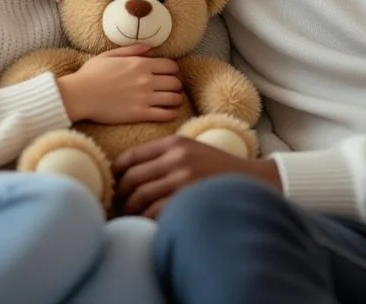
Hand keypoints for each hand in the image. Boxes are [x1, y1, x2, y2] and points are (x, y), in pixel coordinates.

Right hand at [57, 44, 182, 123]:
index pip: (171, 66)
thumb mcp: (109, 55)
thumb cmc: (90, 74)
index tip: (168, 75)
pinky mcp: (139, 114)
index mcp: (140, 64)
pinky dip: (171, 113)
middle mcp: (146, 80)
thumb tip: (149, 47)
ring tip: (172, 101)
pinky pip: (165, 114)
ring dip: (176, 100)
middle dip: (175, 85)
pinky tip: (169, 113)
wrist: (78, 96)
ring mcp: (144, 97)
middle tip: (171, 89)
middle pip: (175, 82)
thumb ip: (131, 50)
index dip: (172, 70)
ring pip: (174, 98)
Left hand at [113, 136, 281, 218]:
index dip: (117, 171)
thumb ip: (166, 155)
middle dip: (120, 195)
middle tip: (118, 204)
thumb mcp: (193, 150)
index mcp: (174, 142)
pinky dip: (146, 219)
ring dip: (130, 210)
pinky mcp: (188, 197)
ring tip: (129, 216)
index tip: (112, 182)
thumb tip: (131, 171)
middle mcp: (176, 157)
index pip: (132, 155)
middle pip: (132, 178)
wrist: (253, 181)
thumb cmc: (218, 168)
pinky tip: (146, 223)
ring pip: (140, 196)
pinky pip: (155, 212)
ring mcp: (183, 178)